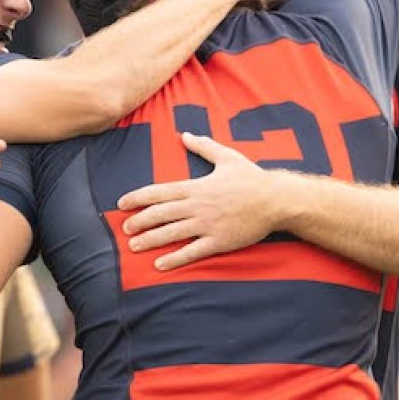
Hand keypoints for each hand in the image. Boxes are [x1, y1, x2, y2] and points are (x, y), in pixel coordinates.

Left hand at [116, 132, 283, 269]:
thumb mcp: (227, 157)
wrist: (276, 200)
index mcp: (196, 186)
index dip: (138, 197)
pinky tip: (159, 264)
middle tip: (124, 228)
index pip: (160, 191)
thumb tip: (185, 134)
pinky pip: (192, 251)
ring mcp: (207, 224)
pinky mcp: (219, 241)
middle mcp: (198, 205)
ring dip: (150, 240)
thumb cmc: (252, 178)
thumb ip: (204, 146)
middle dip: (140, 221)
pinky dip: (174, 258)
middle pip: (161, 213)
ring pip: (172, 233)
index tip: (122, 203)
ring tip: (133, 246)